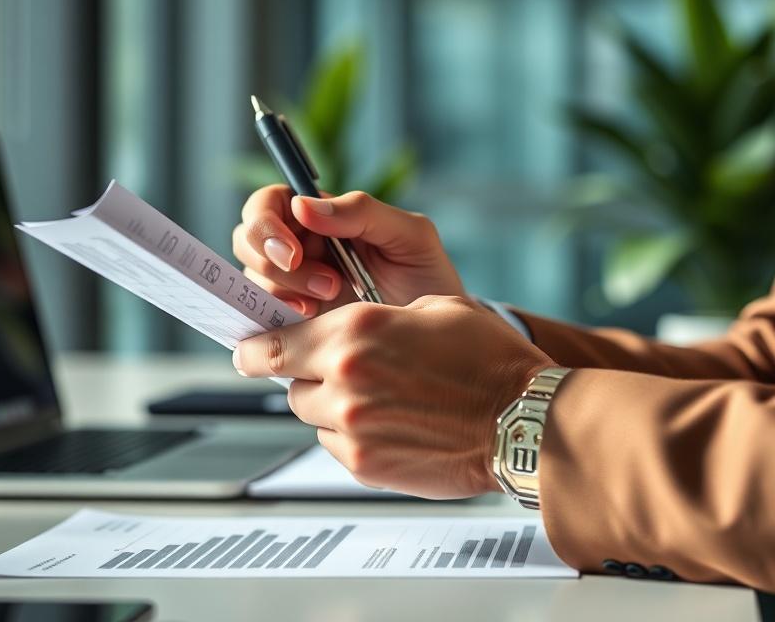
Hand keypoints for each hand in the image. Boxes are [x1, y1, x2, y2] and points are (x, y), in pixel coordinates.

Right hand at [232, 186, 464, 315]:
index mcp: (321, 218)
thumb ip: (362, 212)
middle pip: (247, 242)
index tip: (293, 251)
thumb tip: (303, 206)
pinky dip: (275, 323)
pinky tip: (311, 326)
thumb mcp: (409, 235)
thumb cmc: (427, 276)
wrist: (441, 339)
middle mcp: (300, 250)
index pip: (268, 204)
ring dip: (283, 292)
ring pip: (253, 281)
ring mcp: (294, 288)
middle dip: (273, 263)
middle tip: (326, 284)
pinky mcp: (294, 326)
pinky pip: (262, 321)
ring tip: (330, 301)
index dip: (265, 223)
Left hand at [233, 295, 552, 498]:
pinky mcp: (366, 465)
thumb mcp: (433, 308)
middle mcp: (346, 380)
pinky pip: (337, 446)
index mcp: (357, 331)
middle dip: (310, 375)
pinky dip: (353, 435)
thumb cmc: (488, 360)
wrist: (523, 420)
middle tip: (346, 371)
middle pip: (290, 383)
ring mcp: (353, 428)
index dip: (256, 349)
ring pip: (312, 416)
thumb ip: (375, 319)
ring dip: (332, 406)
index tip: (251, 351)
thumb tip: (341, 329)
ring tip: (382, 398)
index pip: (272, 345)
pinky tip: (394, 424)